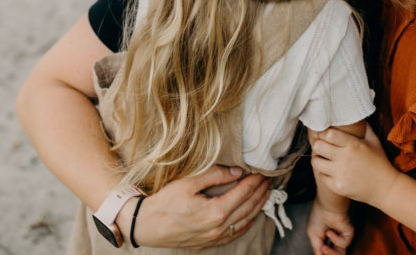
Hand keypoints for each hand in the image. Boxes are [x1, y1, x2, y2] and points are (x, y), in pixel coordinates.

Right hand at [133, 166, 269, 248]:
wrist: (147, 226)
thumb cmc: (165, 203)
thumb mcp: (188, 182)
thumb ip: (214, 175)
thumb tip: (236, 171)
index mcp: (215, 212)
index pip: (243, 193)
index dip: (254, 182)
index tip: (261, 172)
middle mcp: (218, 228)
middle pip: (247, 208)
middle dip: (260, 193)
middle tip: (268, 181)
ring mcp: (214, 238)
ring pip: (243, 222)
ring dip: (257, 207)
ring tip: (265, 195)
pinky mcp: (208, 243)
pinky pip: (234, 234)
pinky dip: (245, 223)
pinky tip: (250, 217)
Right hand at [306, 199, 353, 254]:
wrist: (326, 206)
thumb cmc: (318, 216)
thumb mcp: (314, 236)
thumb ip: (317, 249)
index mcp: (326, 238)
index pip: (328, 252)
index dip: (324, 253)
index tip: (320, 251)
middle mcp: (335, 239)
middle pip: (335, 254)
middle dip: (328, 254)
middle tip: (322, 250)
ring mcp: (342, 236)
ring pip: (341, 254)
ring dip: (331, 253)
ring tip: (324, 247)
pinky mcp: (348, 233)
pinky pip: (344, 244)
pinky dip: (335, 240)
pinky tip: (330, 232)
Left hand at [310, 124, 399, 205]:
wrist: (385, 188)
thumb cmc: (380, 162)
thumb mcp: (374, 141)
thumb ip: (365, 127)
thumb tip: (357, 114)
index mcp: (353, 145)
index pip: (328, 134)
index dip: (324, 133)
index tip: (326, 135)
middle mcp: (345, 158)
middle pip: (318, 146)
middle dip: (319, 144)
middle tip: (323, 146)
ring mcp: (340, 173)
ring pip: (315, 162)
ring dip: (319, 159)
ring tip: (324, 159)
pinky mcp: (337, 186)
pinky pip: (321, 176)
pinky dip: (325, 173)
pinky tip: (332, 171)